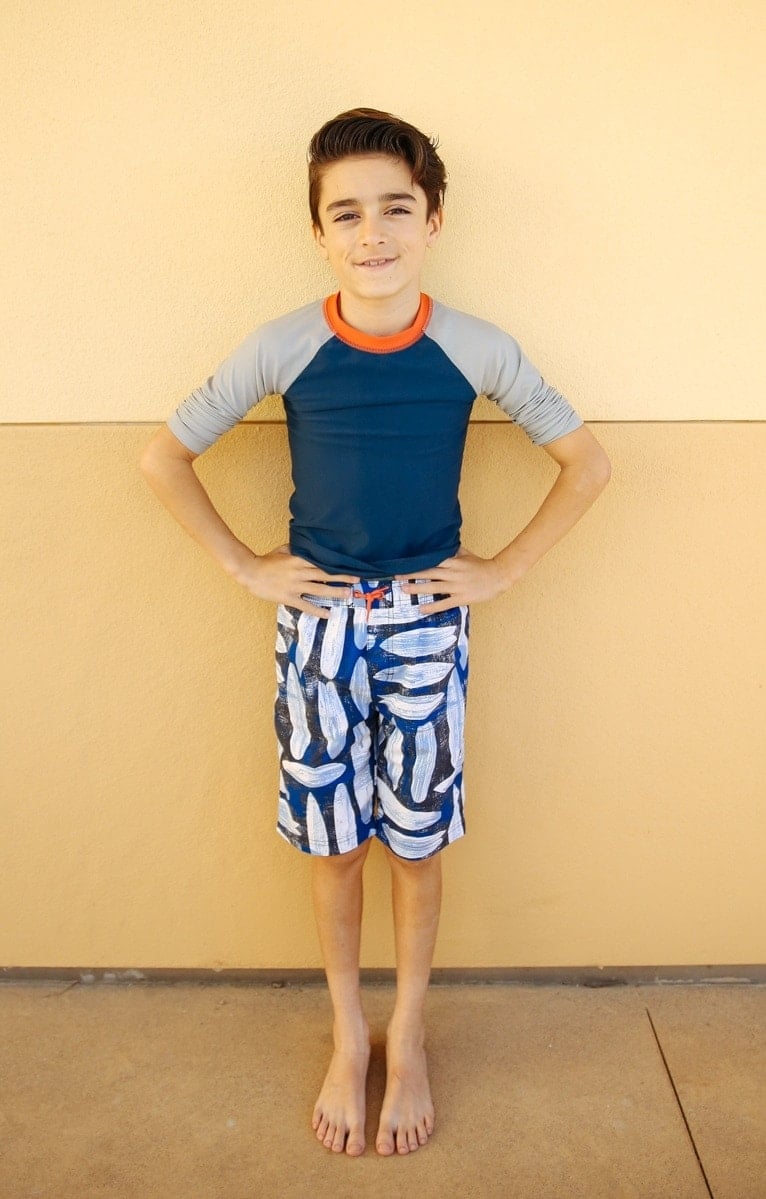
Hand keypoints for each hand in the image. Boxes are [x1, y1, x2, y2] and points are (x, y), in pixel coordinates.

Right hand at [233, 544, 359, 618]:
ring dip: (334, 593)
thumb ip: (296, 549)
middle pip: (324, 574)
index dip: (335, 562)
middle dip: (341, 577)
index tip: (348, 563)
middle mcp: (299, 572)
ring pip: (319, 590)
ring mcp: (295, 586)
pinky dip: (317, 610)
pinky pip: (305, 605)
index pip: (320, 560)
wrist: (249, 572)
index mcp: (298, 560)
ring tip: (348, 595)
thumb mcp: (282, 550)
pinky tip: (328, 614)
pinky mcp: (289, 597)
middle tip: (356, 579)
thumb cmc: (266, 560)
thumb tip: (308, 546)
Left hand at [395, 546, 511, 614]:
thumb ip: (452, 551)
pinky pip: (444, 603)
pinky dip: (432, 606)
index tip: (405, 561)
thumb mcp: (466, 554)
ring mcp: (457, 586)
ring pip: (434, 587)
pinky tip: (421, 609)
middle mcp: (453, 573)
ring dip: (418, 588)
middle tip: (397, 575)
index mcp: (454, 561)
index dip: (418, 561)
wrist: (498, 577)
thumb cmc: (481, 566)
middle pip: (429, 573)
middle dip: (412, 574)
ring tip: (404, 589)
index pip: (433, 560)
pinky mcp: (461, 598)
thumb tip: (440, 544)